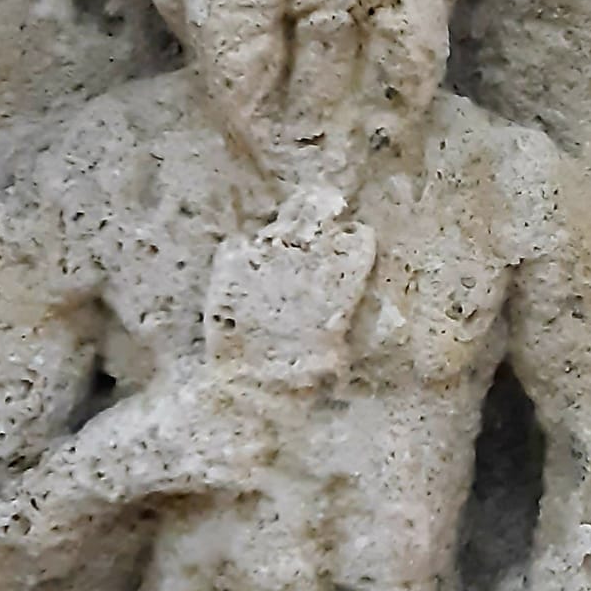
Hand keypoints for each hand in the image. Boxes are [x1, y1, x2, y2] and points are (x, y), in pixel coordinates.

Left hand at [205, 185, 375, 384]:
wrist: (256, 382)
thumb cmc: (307, 373)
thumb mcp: (341, 342)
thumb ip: (343, 309)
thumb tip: (343, 304)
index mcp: (341, 275)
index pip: (358, 236)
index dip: (353, 240)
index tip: (348, 246)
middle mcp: (307, 253)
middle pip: (317, 207)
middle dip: (319, 208)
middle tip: (314, 214)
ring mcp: (266, 252)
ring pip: (279, 221)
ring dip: (281, 233)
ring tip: (276, 253)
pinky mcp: (233, 260)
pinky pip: (240, 244)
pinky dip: (243, 255)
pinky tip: (242, 275)